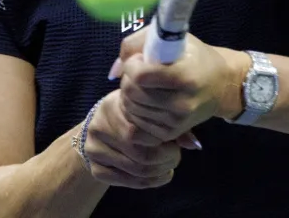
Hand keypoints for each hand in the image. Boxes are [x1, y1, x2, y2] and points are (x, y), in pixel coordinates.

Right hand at [80, 90, 198, 188]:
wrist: (103, 126)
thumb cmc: (133, 114)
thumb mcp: (149, 109)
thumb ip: (172, 122)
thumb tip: (194, 144)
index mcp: (112, 106)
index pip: (139, 131)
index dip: (163, 140)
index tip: (174, 141)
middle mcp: (98, 128)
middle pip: (139, 153)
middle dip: (165, 158)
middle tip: (176, 156)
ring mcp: (94, 150)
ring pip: (136, 170)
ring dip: (160, 172)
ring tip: (170, 166)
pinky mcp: (96, 169)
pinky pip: (127, 182)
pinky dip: (150, 182)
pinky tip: (161, 175)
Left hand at [111, 29, 250, 143]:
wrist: (220, 84)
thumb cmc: (193, 56)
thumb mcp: (171, 38)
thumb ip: (136, 44)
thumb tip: (114, 71)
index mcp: (184, 76)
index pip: (139, 76)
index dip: (132, 65)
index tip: (141, 59)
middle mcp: (182, 102)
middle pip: (131, 93)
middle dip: (128, 80)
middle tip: (140, 73)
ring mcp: (176, 121)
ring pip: (131, 110)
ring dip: (129, 95)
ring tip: (144, 86)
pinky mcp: (171, 133)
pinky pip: (136, 125)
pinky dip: (135, 111)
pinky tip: (146, 101)